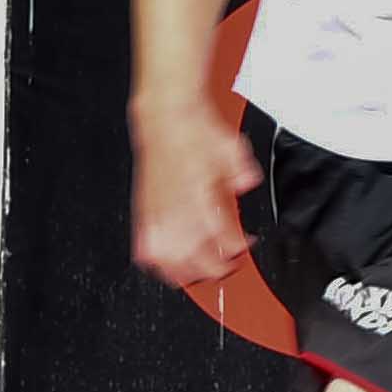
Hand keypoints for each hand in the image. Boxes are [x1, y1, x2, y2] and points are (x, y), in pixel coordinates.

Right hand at [130, 105, 258, 292]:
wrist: (164, 119)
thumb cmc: (195, 132)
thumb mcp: (234, 151)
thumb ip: (245, 174)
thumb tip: (246, 186)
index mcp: (200, 199)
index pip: (224, 240)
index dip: (240, 247)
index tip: (247, 244)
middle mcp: (176, 213)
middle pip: (198, 261)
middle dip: (219, 266)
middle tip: (232, 260)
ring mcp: (156, 218)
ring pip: (172, 264)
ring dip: (192, 271)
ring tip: (206, 268)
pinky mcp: (143, 217)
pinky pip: (149, 255)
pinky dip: (164, 265)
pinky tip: (175, 264)